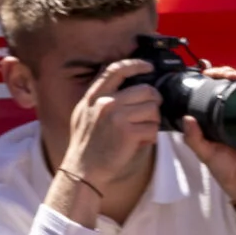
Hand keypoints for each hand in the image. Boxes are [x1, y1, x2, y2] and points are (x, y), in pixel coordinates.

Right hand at [60, 56, 161, 187]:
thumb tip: (122, 82)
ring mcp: (116, 117)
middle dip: (153, 102)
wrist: (82, 170)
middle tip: (150, 113)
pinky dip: (151, 136)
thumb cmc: (86, 144)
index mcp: (93, 96)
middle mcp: (105, 102)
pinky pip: (153, 128)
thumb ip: (99, 97)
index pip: (116, 70)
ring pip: (153, 109)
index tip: (149, 66)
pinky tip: (141, 141)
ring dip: (153, 121)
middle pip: (145, 90)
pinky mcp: (128, 133)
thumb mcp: (83, 113)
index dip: (136, 64)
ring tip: (142, 130)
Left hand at [176, 66, 235, 197]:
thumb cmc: (227, 169)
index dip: (217, 78)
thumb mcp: (204, 151)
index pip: (226, 91)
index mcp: (230, 118)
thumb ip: (193, 137)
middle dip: (226, 72)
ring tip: (225, 73)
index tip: (203, 74)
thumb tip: (186, 118)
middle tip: (211, 71)